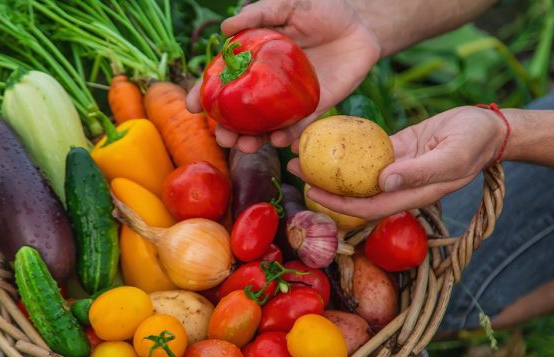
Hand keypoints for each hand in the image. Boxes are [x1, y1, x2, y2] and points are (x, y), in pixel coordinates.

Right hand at [186, 0, 380, 152]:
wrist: (361, 25)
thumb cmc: (322, 10)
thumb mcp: (289, 5)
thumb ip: (260, 15)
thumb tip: (225, 28)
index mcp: (254, 61)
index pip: (225, 81)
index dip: (207, 94)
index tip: (192, 108)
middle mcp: (268, 85)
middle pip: (242, 112)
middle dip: (228, 129)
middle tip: (222, 138)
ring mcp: (290, 99)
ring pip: (267, 125)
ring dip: (254, 139)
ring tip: (245, 146)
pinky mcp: (315, 107)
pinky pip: (299, 127)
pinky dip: (289, 137)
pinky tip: (280, 140)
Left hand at [289, 106, 507, 219]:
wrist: (489, 126)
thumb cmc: (475, 142)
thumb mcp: (451, 157)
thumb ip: (419, 173)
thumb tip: (383, 182)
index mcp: (410, 196)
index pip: (366, 207)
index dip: (337, 204)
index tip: (310, 191)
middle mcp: (398, 187)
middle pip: (352, 193)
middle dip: (321, 185)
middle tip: (292, 168)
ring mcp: (395, 169)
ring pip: (354, 173)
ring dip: (328, 166)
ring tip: (299, 152)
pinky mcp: (395, 150)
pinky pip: (364, 152)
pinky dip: (344, 148)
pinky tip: (324, 137)